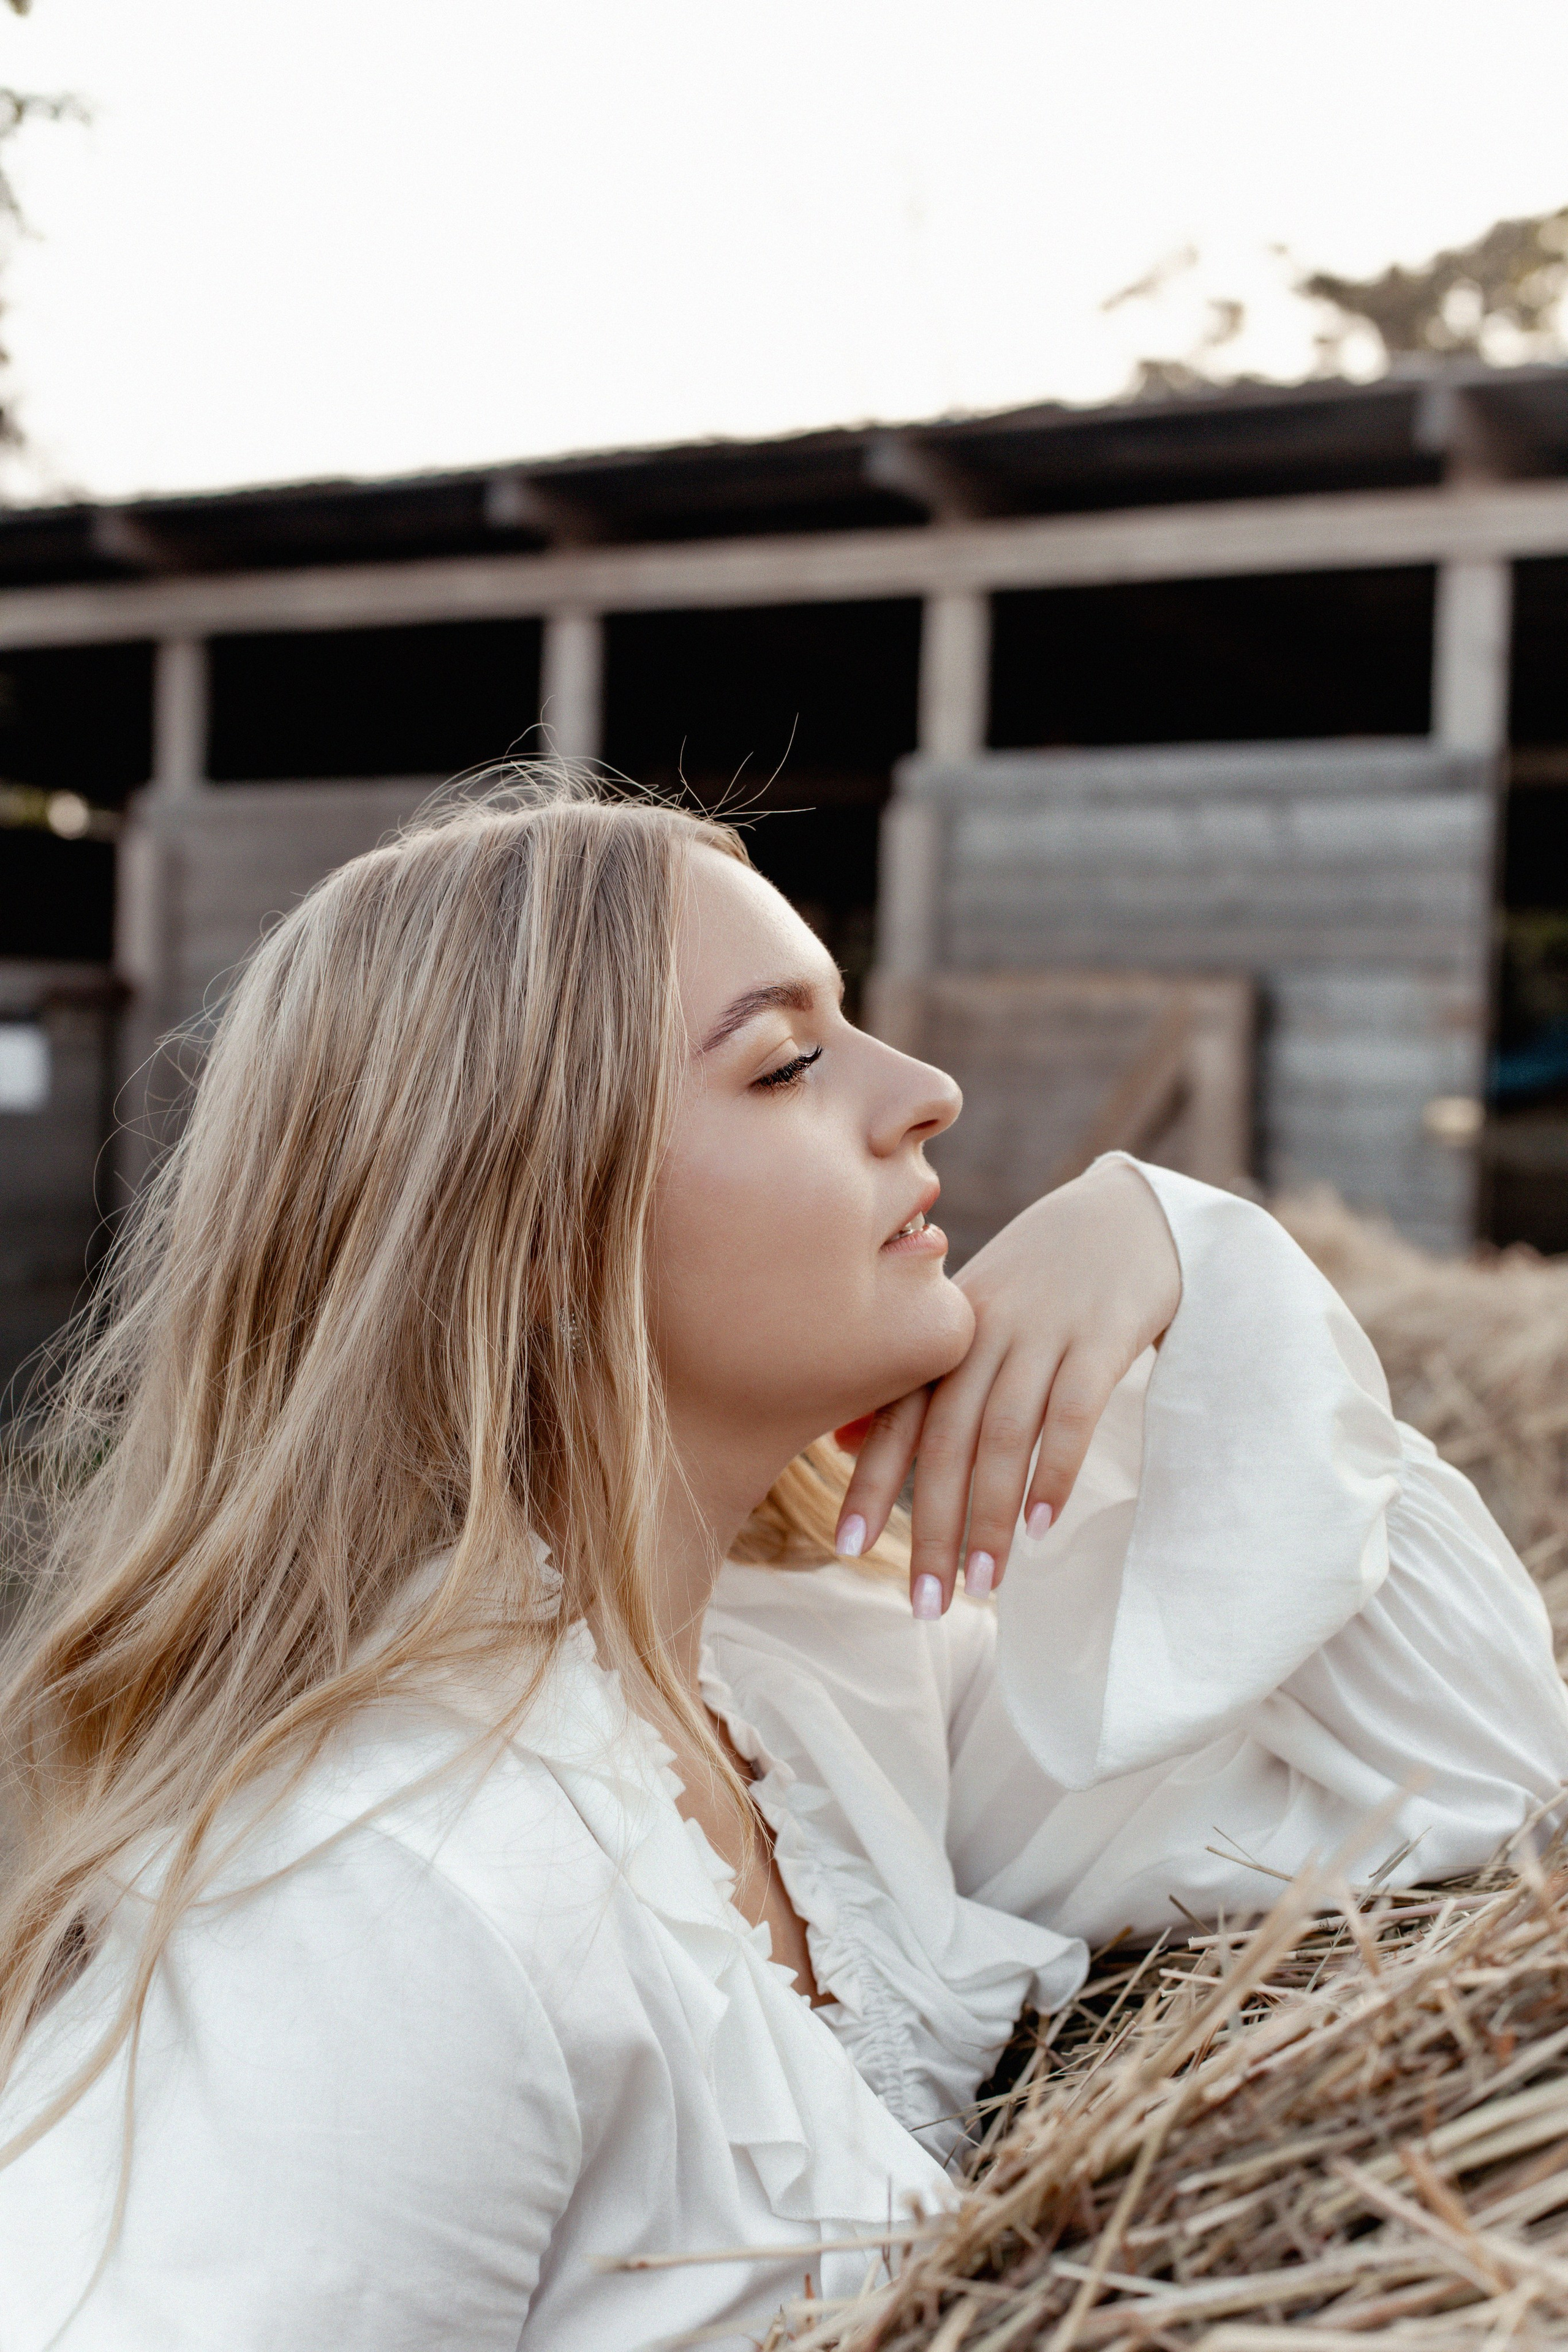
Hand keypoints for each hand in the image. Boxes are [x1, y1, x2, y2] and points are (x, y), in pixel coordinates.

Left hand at [834, 1158, 1181, 1616]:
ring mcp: (1043, 1331)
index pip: (897, 1416)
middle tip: (920, 1603)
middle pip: (945, 1440)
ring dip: (989, 1517)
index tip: (843, 1550)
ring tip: (981, 1587)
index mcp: (947, 1333)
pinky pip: (1072, 1411)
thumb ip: (917, 1380)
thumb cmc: (1038, 1280)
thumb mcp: (969, 1320)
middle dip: (928, 1526)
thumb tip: (847, 1446)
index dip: (869, 1484)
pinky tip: (1041, 1527)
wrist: (1126, 1213)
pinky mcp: (1102, 1334)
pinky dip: (1054, 1471)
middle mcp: (984, 1332)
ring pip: (1003, 1436)